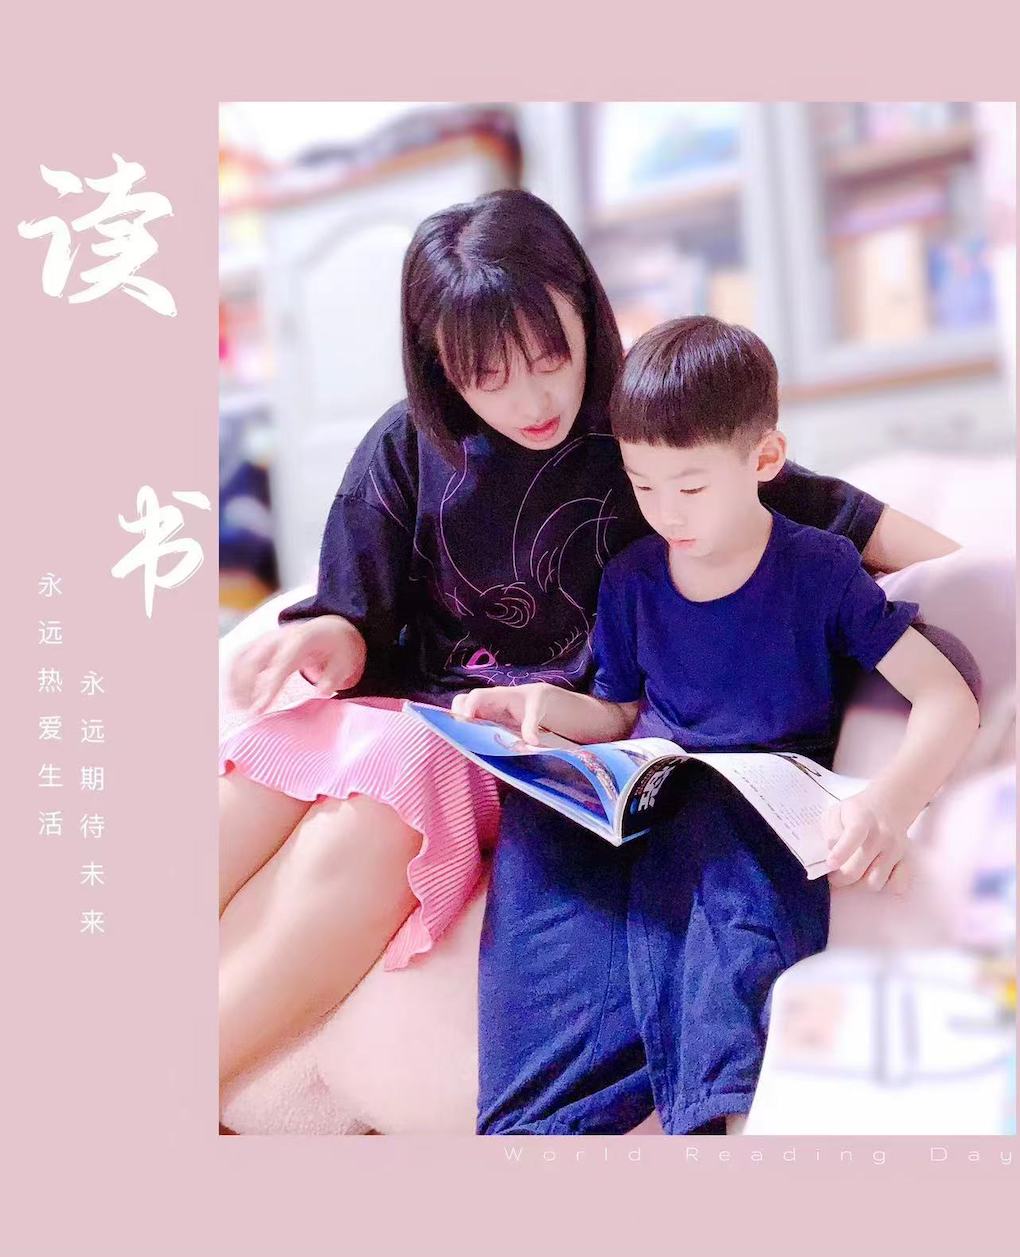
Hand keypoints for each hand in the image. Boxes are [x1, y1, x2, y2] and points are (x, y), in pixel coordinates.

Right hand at [229, 616, 366, 715]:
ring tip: (239, 708)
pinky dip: (233, 677)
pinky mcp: (258, 644)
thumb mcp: (345, 662)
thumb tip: (321, 692)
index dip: (269, 686)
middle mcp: (279, 637)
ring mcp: (266, 639)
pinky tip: (235, 698)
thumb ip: (333, 677)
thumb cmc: (338, 649)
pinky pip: (239, 658)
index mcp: (301, 639)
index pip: (281, 663)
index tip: (259, 708)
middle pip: (255, 660)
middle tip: (249, 714)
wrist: (329, 628)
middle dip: (246, 687)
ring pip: (242, 658)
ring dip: (236, 684)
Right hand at [451, 683, 554, 743]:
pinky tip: (472, 746)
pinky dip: (466, 733)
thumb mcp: (537, 710)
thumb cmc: (535, 702)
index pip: (477, 696)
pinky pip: (469, 725)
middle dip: (456, 715)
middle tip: (462, 734)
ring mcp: (482, 711)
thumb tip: (532, 742)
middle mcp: (485, 702)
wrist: (535, 700)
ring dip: (459, 727)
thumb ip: (532, 725)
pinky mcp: (483, 721)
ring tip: (465, 742)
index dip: (469, 707)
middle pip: (461, 702)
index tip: (467, 721)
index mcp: (498, 695)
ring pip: (461, 713)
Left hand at [822, 788, 912, 892]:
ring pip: (874, 882)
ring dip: (859, 885)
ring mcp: (895, 849)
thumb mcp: (836, 812)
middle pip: (858, 869)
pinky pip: (897, 885)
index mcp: (862, 818)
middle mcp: (881, 835)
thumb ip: (830, 831)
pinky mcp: (905, 860)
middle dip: (839, 879)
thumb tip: (832, 851)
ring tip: (851, 875)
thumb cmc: (857, 812)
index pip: (854, 835)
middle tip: (832, 876)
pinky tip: (873, 876)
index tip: (830, 864)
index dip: (841, 852)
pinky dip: (884, 887)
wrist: (889, 805)